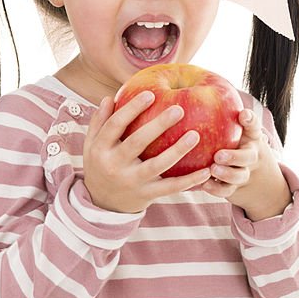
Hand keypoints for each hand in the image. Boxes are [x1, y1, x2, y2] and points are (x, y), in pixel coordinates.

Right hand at [82, 91, 211, 213]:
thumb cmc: (101, 164)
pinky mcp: (147, 195)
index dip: (131, 109)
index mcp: (100, 149)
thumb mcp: (92, 145)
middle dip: (158, 125)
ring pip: (156, 165)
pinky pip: (170, 187)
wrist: (102, 204)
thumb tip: (110, 98)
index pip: (115, 125)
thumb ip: (100, 122)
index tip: (150, 94)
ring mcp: (132, 182)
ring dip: (177, 150)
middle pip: (137, 142)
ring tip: (195, 135)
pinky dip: (189, 181)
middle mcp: (114, 166)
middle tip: (179, 109)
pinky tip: (206, 171)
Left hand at [202, 101, 291, 220]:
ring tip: (213, 170)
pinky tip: (203, 184)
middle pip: (248, 156)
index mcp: (249, 137)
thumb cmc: (230, 140)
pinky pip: (227, 191)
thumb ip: (219, 111)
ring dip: (227, 174)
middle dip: (235, 156)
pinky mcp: (233, 188)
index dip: (250, 120)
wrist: (247, 172)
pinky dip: (216, 189)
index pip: (253, 126)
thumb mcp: (230, 126)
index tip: (243, 115)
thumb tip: (188, 86)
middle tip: (219, 155)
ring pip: (239, 176)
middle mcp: (249, 154)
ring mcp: (243, 172)